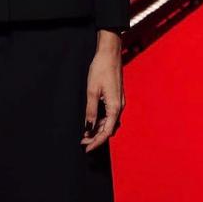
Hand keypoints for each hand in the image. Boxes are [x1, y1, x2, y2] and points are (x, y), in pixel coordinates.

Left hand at [80, 31, 124, 151]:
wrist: (109, 53)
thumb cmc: (100, 69)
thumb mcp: (92, 90)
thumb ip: (90, 110)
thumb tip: (88, 128)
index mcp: (115, 107)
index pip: (106, 132)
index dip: (96, 142)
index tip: (86, 148)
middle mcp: (119, 107)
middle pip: (109, 129)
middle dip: (96, 137)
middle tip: (82, 142)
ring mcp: (118, 102)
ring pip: (109, 122)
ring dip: (98, 129)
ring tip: (85, 134)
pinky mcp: (115, 97)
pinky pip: (109, 114)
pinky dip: (101, 121)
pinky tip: (92, 122)